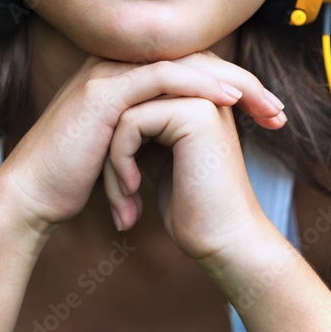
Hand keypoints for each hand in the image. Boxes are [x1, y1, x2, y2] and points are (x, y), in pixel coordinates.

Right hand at [0, 51, 285, 244]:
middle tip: (277, 110)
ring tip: (265, 106)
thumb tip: (190, 139)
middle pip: (194, 59)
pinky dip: (199, 84)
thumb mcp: (126, 150)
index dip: (232, 85)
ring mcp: (108, 73)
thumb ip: (153, 132)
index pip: (190, 68)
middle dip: (243, 82)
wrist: (32, 197)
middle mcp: (116, 66)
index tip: (266, 114)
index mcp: (125, 77)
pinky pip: (161, 76)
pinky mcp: (103, 91)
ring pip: (184, 62)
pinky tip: (228, 98)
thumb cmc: (77, 178)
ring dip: (231, 82)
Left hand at [102, 51, 286, 261]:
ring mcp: (202, 97)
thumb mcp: (160, 159)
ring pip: (123, 112)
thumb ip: (144, 130)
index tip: (121, 189)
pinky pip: (130, 123)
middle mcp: (202, 89)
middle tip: (120, 196)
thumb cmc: (192, 210)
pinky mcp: (196, 113)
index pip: (133, 102)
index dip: (116, 143)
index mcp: (196, 96)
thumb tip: (105, 114)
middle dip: (111, 150)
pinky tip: (133, 192)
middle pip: (126, 103)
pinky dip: (120, 161)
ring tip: (124, 200)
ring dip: (112, 161)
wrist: (226, 242)